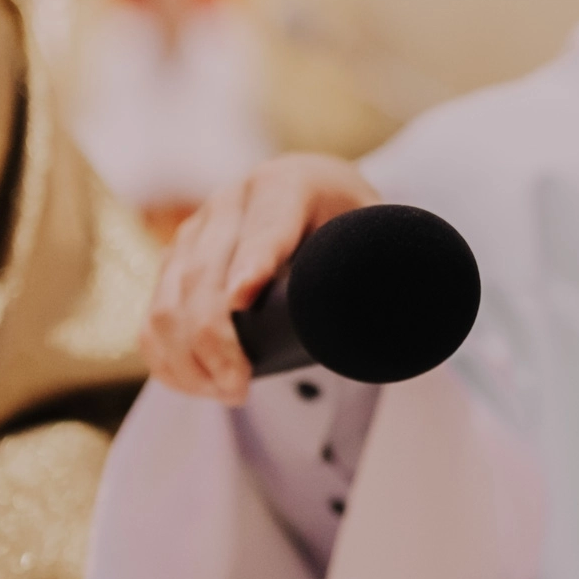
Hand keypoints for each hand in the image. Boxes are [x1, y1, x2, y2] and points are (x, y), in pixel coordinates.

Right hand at [141, 153, 379, 401]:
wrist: (318, 198)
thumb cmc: (355, 224)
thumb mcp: (381, 230)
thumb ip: (400, 259)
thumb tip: (426, 302)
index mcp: (287, 185)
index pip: (267, 225)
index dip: (253, 262)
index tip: (243, 300)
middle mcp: (232, 201)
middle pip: (205, 272)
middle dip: (214, 337)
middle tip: (240, 386)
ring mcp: (196, 231)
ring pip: (169, 298)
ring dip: (188, 355)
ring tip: (227, 393)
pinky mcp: (174, 262)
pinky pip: (152, 315)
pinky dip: (165, 356)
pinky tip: (191, 385)